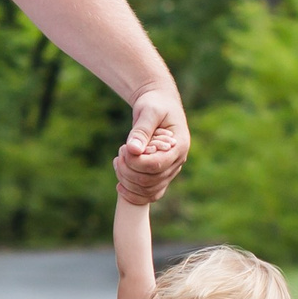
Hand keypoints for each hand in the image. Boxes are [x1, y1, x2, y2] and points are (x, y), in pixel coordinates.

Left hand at [115, 87, 187, 203]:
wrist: (158, 105)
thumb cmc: (154, 104)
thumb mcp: (148, 112)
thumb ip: (141, 131)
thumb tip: (132, 150)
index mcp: (179, 146)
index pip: (156, 165)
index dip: (135, 162)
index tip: (124, 148)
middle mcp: (177, 161)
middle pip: (150, 181)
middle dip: (128, 170)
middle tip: (120, 152)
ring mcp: (169, 170)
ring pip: (147, 190)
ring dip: (127, 180)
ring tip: (118, 161)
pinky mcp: (160, 175)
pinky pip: (149, 194)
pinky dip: (132, 193)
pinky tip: (119, 184)